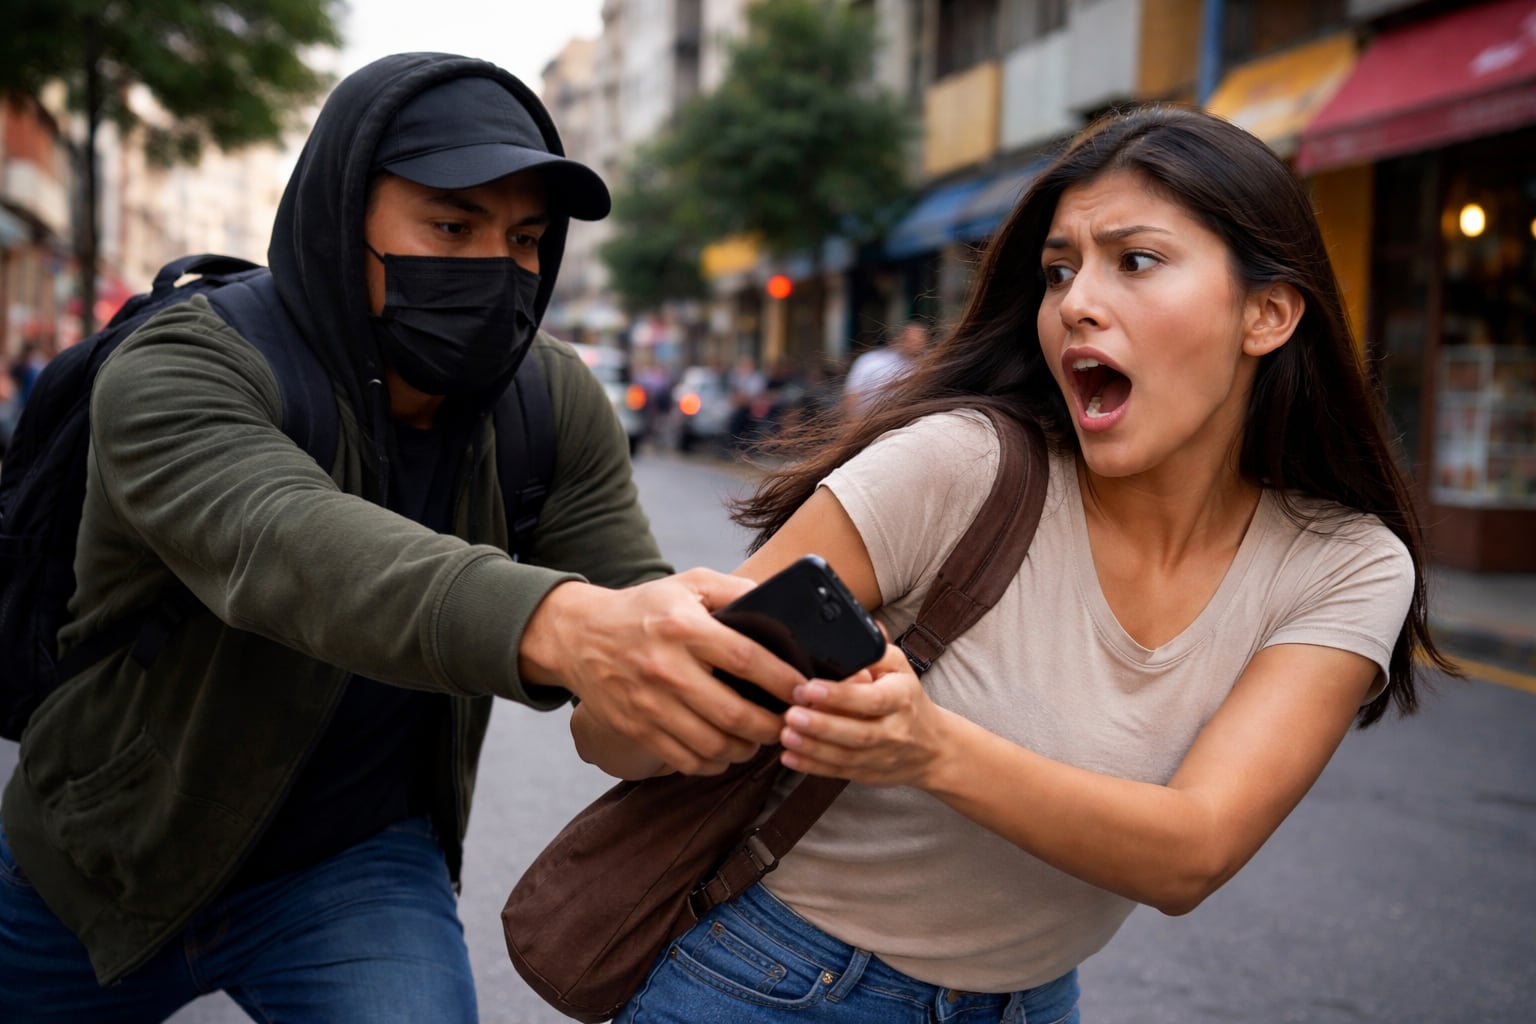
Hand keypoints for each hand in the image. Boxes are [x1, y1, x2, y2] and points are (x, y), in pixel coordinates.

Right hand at [523, 569, 805, 774]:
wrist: (578, 636)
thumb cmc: (645, 609)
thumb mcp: (689, 584)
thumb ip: (734, 590)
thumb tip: (780, 605)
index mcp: (684, 627)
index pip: (746, 659)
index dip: (783, 680)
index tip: (805, 691)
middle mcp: (666, 667)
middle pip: (734, 713)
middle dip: (772, 727)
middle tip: (789, 725)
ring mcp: (649, 703)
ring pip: (712, 745)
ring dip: (745, 750)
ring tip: (758, 740)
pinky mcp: (636, 728)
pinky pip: (684, 760)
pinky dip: (713, 764)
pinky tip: (725, 752)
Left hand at [777, 644, 954, 787]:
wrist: (934, 748)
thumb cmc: (907, 700)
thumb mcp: (900, 669)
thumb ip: (874, 652)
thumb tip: (856, 625)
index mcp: (900, 699)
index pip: (871, 699)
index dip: (840, 695)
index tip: (809, 688)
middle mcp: (894, 731)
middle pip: (856, 732)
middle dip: (821, 725)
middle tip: (791, 713)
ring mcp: (881, 756)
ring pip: (845, 756)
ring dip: (812, 747)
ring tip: (786, 734)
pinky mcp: (868, 773)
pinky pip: (839, 772)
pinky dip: (813, 767)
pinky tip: (790, 757)